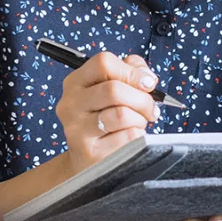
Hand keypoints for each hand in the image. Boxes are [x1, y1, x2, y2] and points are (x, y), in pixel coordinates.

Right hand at [55, 52, 159, 177]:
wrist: (88, 158)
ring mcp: (76, 129)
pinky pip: (127, 136)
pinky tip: (129, 138)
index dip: (132, 71)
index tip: (148, 83)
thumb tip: (146, 76)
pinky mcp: (89, 152)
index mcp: (75, 82)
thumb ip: (130, 72)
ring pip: (122, 114)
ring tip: (137, 123)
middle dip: (142, 98)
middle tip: (150, 109)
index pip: (103, 62)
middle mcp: (70, 104)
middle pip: (114, 89)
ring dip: (140, 118)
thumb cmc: (105, 118)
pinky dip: (137, 135)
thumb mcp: (112, 89)